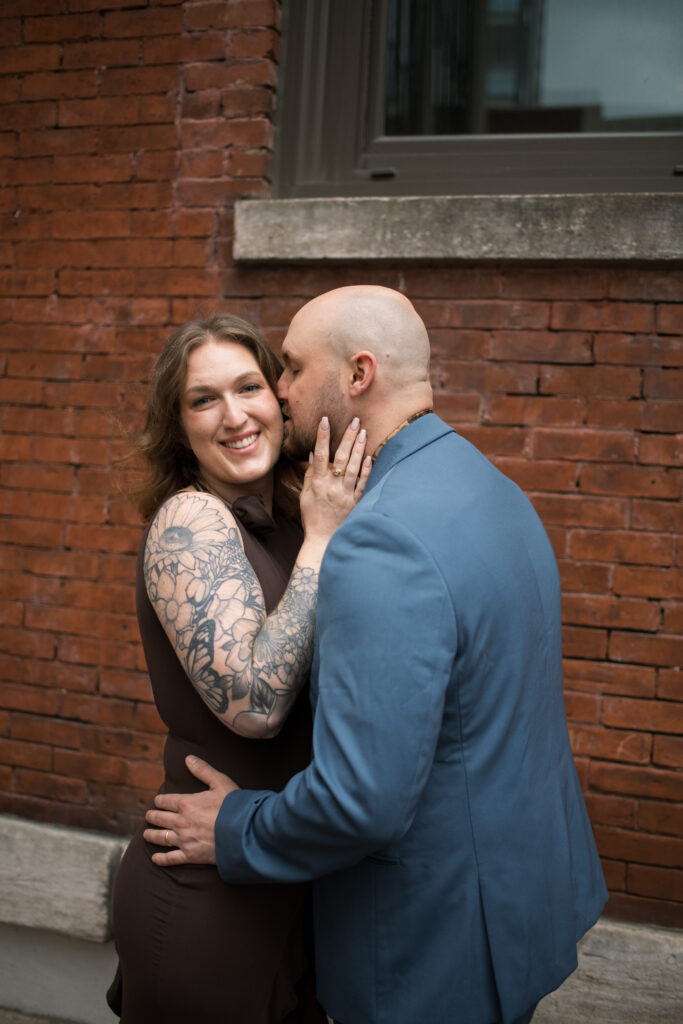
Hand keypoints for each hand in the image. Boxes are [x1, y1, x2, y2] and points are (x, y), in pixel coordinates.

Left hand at [143, 755, 238, 866]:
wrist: (243, 832)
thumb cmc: (233, 805)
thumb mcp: (220, 782)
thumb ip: (202, 770)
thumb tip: (188, 758)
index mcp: (186, 803)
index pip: (165, 800)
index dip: (159, 800)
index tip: (158, 801)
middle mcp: (180, 822)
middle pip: (159, 818)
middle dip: (152, 816)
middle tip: (149, 816)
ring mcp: (184, 840)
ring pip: (161, 838)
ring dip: (151, 835)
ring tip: (146, 834)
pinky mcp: (190, 855)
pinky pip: (170, 858)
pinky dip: (161, 859)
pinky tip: (155, 858)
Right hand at [299, 417, 370, 544]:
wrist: (323, 540)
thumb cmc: (312, 517)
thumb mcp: (305, 496)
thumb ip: (310, 474)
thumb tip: (313, 453)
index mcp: (317, 483)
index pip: (320, 455)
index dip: (323, 436)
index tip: (326, 420)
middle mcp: (332, 486)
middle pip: (342, 457)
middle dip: (348, 437)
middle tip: (355, 420)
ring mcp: (345, 495)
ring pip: (354, 468)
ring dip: (359, 449)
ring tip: (364, 432)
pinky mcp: (355, 503)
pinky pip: (363, 484)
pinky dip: (367, 470)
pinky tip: (370, 457)